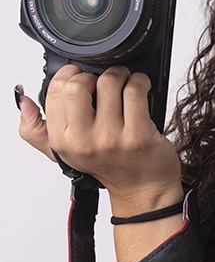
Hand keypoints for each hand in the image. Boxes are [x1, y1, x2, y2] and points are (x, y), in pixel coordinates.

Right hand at [17, 64, 181, 207]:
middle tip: (103, 81)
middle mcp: (84, 142)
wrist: (143, 187)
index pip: (55, 91)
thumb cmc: (109, 166)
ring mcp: (111, 139)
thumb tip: (23, 102)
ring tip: (124, 83)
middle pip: (77, 85)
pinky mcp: (138, 135)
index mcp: (62, 141)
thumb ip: (37, 130)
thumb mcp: (65, 152)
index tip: (81, 77)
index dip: (70, 75)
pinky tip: (140, 88)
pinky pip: (134, 91)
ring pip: (109, 82)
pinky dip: (140, 81)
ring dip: (120, 74)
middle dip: (93, 74)